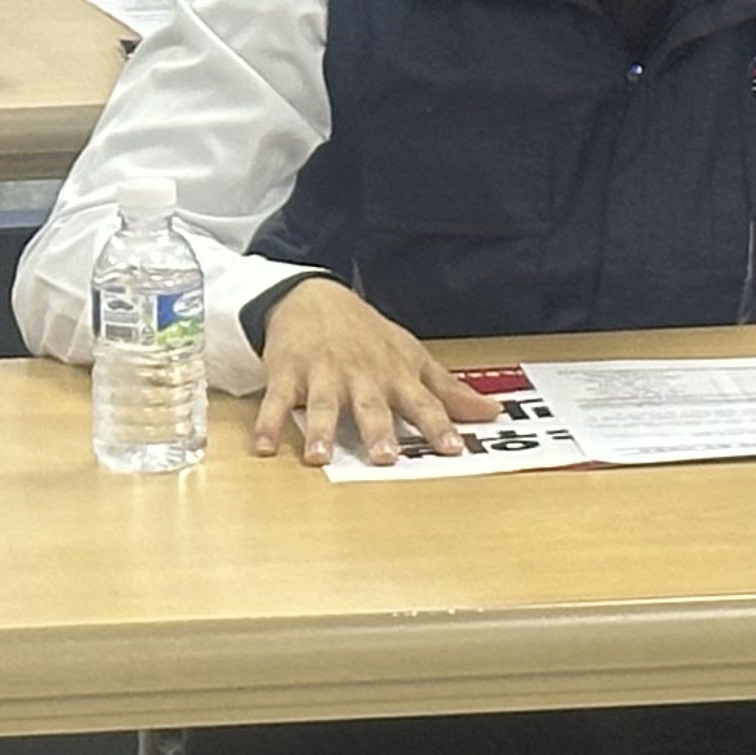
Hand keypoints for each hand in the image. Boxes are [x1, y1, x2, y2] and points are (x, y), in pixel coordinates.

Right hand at [253, 279, 498, 468]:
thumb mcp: (412, 358)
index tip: (452, 450)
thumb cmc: (368, 336)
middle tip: (385, 456)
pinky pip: (278, 399)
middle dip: (378, 429)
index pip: (422, 403)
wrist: (315, 297)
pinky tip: (264, 446)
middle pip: (371, 405)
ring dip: (320, 429)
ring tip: (318, 457)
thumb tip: (491, 413)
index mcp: (395, 375)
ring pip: (323, 403)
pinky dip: (268, 422)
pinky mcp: (288, 373)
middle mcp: (361, 376)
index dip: (438, 426)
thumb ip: (449, 392)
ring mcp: (323, 373)